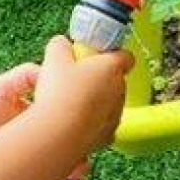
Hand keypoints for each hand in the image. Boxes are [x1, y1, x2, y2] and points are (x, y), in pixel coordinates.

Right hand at [33, 36, 134, 155]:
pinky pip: (101, 123)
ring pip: (107, 102)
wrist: (61, 135)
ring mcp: (116, 114)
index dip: (111, 55)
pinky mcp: (108, 135)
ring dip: (93, 101)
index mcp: (112, 67)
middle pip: (113, 79)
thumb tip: (61, 44)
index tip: (95, 57)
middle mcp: (120, 90)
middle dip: (96, 79)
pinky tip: (71, 121)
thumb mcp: (54, 59)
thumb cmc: (61, 94)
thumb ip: (60, 46)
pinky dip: (90, 121)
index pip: (125, 56)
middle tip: (72, 80)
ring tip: (67, 103)